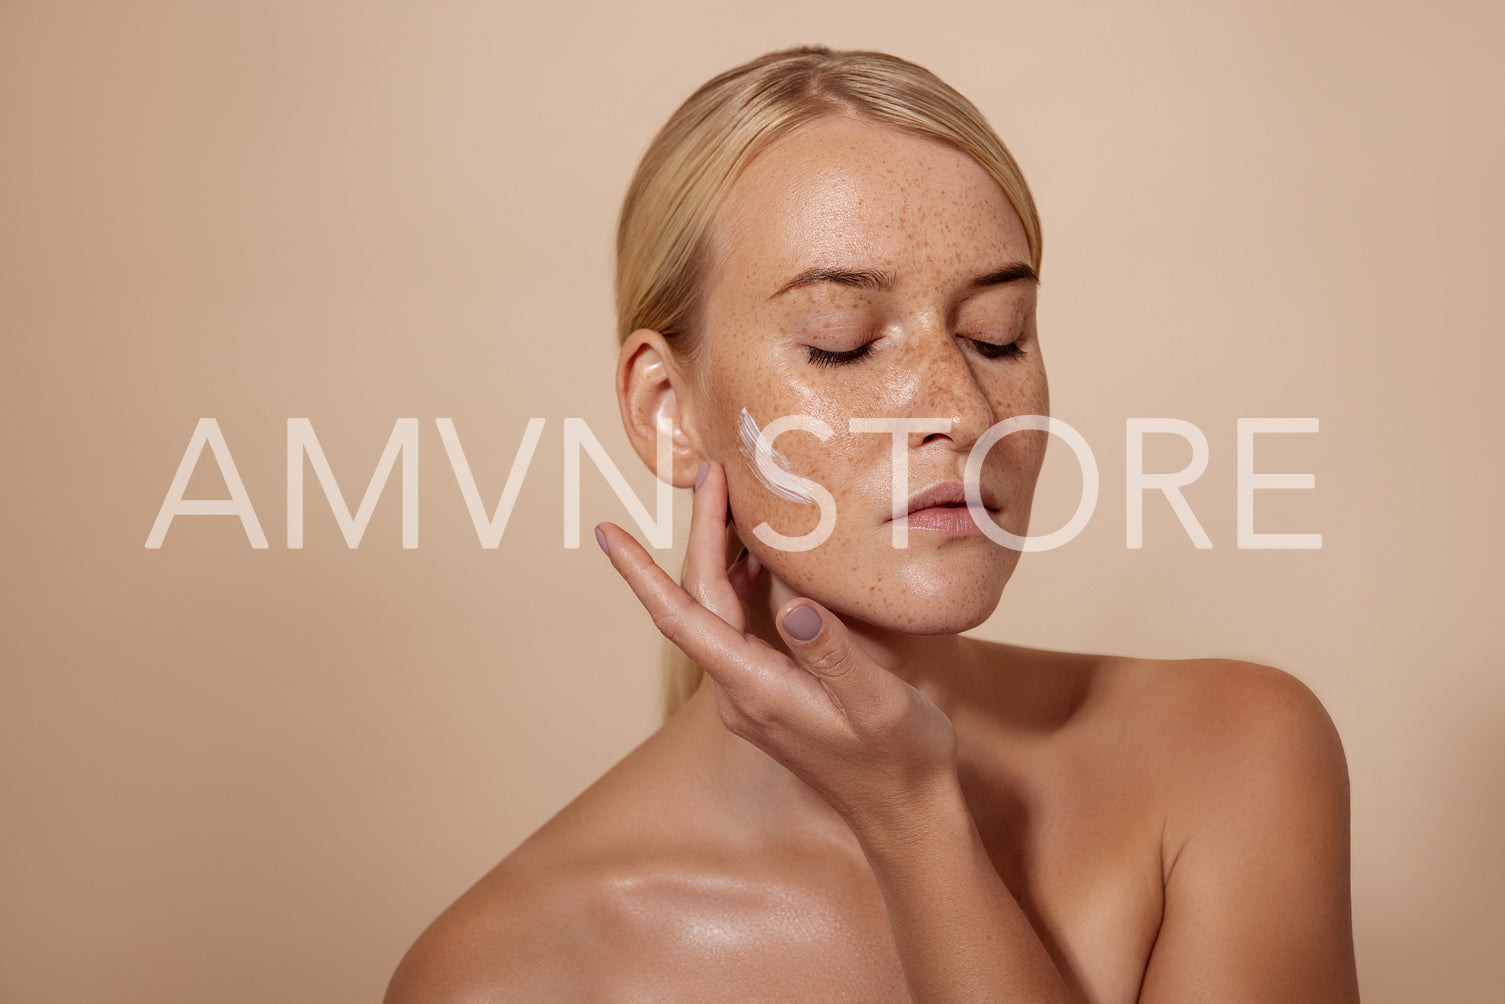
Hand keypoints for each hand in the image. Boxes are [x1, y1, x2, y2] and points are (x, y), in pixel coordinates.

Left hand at [594, 461, 958, 836]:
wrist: (904, 814)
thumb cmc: (899, 758)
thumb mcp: (878, 703)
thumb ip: (834, 654)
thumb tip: (793, 605)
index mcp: (755, 688)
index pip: (684, 618)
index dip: (642, 573)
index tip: (609, 532)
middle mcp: (739, 690)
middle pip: (697, 601)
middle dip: (699, 535)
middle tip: (710, 473)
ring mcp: (749, 693)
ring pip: (714, 611)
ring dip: (714, 556)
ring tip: (726, 500)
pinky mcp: (766, 693)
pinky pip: (736, 626)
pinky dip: (739, 581)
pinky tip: (758, 556)